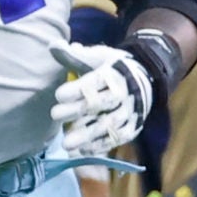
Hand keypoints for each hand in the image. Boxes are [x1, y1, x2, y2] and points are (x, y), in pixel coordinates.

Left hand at [50, 41, 154, 158]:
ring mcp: (129, 112)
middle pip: (100, 104)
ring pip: (108, 125)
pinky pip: (116, 139)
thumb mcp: (96, 58)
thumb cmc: (113, 69)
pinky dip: (99, 146)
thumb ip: (73, 56)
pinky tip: (82, 151)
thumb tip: (51, 45)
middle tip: (54, 115)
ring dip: (87, 135)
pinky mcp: (132, 127)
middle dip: (77, 110)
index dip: (77, 89)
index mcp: (113, 73)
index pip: (94, 82)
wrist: (145, 80)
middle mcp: (123, 93)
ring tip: (66, 144)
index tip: (59, 95)